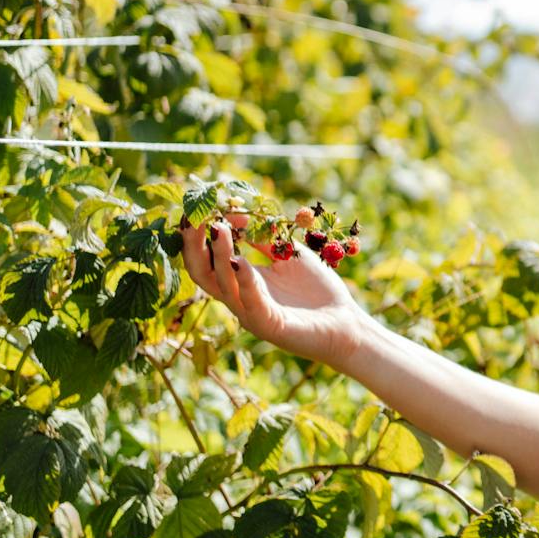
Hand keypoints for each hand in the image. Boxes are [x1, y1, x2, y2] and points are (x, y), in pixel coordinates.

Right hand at [180, 214, 373, 370]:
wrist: (345, 322)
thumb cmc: (317, 289)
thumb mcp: (288, 254)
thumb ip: (263, 236)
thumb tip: (232, 213)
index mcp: (240, 282)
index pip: (207, 261)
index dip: (197, 238)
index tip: (194, 211)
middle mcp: (239, 299)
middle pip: (203, 275)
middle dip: (194, 247)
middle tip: (193, 219)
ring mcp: (251, 314)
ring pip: (223, 287)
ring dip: (220, 256)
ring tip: (218, 230)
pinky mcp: (269, 325)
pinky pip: (251, 303)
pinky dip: (245, 281)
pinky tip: (241, 263)